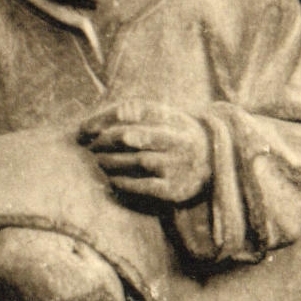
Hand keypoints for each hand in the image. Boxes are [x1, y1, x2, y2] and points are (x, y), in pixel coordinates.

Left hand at [78, 102, 210, 203]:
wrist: (215, 162)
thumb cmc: (176, 135)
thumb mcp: (164, 116)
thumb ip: (134, 114)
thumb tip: (92, 123)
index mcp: (172, 117)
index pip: (132, 111)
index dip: (104, 120)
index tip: (85, 129)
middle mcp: (177, 140)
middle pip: (133, 135)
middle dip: (105, 141)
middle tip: (91, 146)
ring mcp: (177, 165)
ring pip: (138, 161)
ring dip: (111, 162)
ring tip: (99, 161)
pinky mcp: (175, 189)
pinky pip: (145, 186)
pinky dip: (125, 183)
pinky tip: (112, 180)